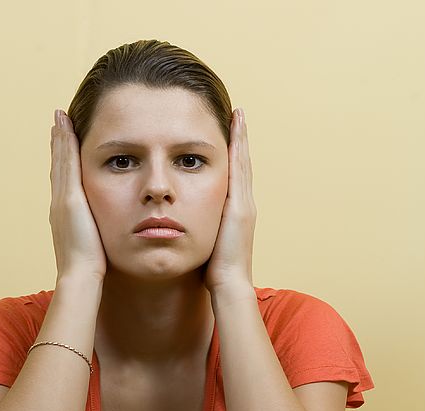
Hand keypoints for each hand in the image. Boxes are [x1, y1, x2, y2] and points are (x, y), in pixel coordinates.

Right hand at [49, 109, 106, 281]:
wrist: (80, 276)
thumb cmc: (90, 267)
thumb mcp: (93, 244)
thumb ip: (96, 232)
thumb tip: (103, 230)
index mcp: (65, 214)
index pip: (64, 180)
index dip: (62, 161)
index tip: (62, 142)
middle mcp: (59, 203)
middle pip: (58, 166)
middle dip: (58, 143)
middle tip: (56, 121)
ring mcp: (62, 199)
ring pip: (60, 161)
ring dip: (59, 138)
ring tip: (59, 118)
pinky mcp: (69, 198)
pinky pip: (67, 164)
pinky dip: (65, 145)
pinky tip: (66, 127)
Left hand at [204, 108, 256, 293]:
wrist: (228, 284)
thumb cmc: (213, 271)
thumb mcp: (204, 243)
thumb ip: (197, 229)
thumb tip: (181, 222)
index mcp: (234, 212)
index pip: (233, 177)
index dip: (232, 155)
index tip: (228, 133)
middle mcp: (243, 204)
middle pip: (241, 164)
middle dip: (239, 139)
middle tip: (237, 113)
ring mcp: (244, 203)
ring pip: (242, 163)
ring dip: (241, 138)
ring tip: (238, 114)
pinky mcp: (240, 205)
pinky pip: (239, 170)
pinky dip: (238, 149)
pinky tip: (235, 131)